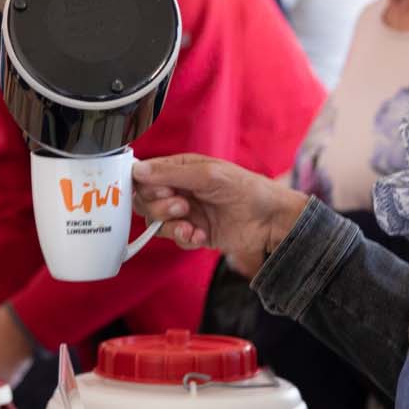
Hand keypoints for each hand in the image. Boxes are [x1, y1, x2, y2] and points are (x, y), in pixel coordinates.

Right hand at [132, 153, 307, 277]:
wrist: (271, 221)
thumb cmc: (247, 189)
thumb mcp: (208, 175)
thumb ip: (171, 174)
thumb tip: (137, 170)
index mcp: (181, 169)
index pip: (145, 176)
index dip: (146, 186)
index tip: (162, 191)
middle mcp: (180, 190)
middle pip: (145, 201)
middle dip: (159, 207)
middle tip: (182, 206)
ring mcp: (186, 213)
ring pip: (156, 223)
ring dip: (171, 226)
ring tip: (191, 225)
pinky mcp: (194, 233)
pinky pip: (175, 239)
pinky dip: (185, 239)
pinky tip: (202, 235)